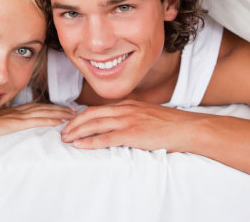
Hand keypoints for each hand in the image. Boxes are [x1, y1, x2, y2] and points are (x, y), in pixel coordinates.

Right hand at [0, 103, 75, 144]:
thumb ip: (0, 124)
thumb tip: (4, 128)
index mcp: (12, 112)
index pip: (35, 108)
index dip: (50, 108)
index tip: (61, 108)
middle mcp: (17, 111)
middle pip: (43, 108)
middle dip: (59, 109)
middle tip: (74, 110)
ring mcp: (16, 117)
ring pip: (43, 113)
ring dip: (59, 114)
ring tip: (72, 115)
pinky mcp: (15, 124)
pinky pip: (36, 122)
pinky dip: (49, 121)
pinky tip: (59, 122)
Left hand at [60, 100, 202, 150]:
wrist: (187, 128)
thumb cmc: (170, 124)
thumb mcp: (147, 114)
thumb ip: (132, 116)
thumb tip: (120, 124)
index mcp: (128, 104)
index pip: (98, 109)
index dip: (82, 116)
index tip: (71, 123)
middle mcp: (125, 109)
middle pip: (91, 114)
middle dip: (74, 123)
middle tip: (62, 132)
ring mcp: (128, 120)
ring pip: (95, 125)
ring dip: (77, 132)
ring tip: (65, 139)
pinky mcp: (132, 133)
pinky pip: (106, 138)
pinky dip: (90, 141)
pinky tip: (80, 145)